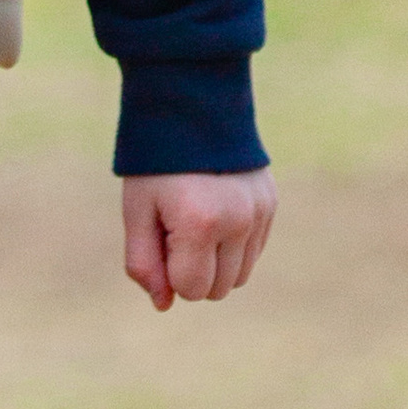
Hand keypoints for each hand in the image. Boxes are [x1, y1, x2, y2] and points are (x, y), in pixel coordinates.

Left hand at [122, 169, 276, 310]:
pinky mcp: (271, 204)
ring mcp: (259, 212)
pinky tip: (216, 212)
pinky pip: (255, 251)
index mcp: (200, 223)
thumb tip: (164, 304)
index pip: (191, 288)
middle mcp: (238, 221)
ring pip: (241, 275)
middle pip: (218, 288)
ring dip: (216, 262)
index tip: (160, 235)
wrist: (189, 105)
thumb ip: (144, 262)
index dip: (169, 271)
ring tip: (195, 220)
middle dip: (193, 269)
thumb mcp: (136, 209)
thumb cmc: (155, 162)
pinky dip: (234, 245)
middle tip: (175, 225)